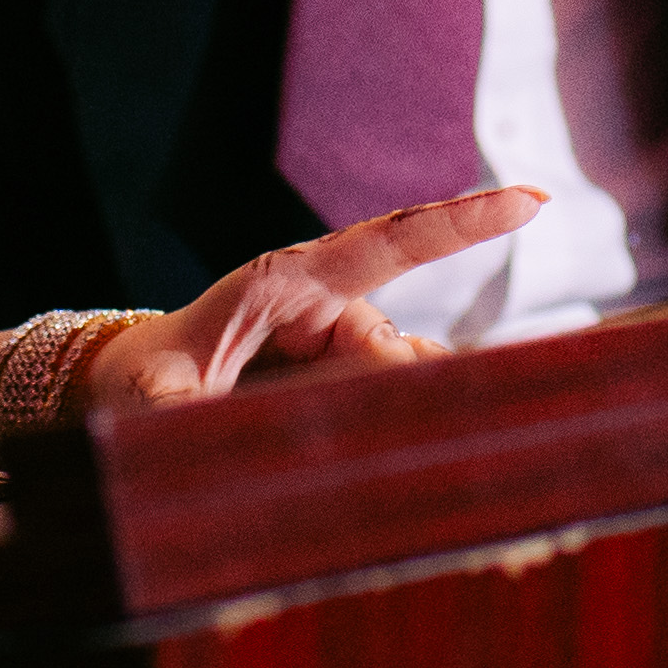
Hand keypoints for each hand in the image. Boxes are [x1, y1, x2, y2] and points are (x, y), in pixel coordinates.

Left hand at [65, 186, 545, 421]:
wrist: (138, 386)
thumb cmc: (145, 376)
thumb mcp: (152, 394)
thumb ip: (178, 410)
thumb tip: (199, 433)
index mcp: (289, 281)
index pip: (392, 241)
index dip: (461, 222)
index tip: (529, 201)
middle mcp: (328, 306)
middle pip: (396, 349)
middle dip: (402, 394)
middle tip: (371, 438)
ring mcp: (342, 345)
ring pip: (402, 383)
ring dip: (394, 422)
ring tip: (359, 459)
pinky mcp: (347, 382)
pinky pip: (391, 402)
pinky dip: (400, 429)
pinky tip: (401, 466)